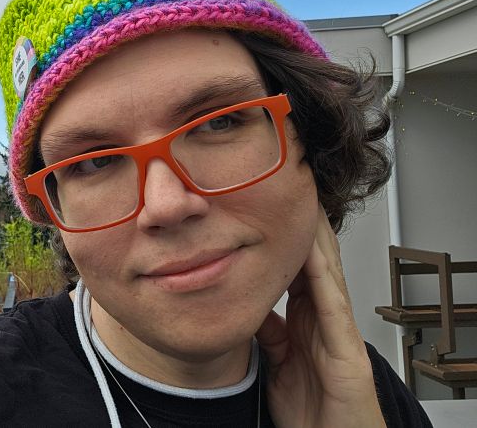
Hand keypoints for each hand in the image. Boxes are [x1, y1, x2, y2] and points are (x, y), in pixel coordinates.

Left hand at [255, 204, 385, 426]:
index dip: (282, 238)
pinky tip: (310, 252)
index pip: (295, 269)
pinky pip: (333, 305)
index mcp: (309, 322)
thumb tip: (247, 303)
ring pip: (326, 273)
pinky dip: (322, 276)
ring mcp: (339, 332)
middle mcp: (326, 320)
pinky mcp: (347, 351)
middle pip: (313, 262)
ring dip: (313, 238)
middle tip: (284, 189)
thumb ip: (268, 331)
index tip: (263, 208)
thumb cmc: (312, 411)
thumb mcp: (277, 361)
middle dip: (300, 226)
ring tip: (300, 202)